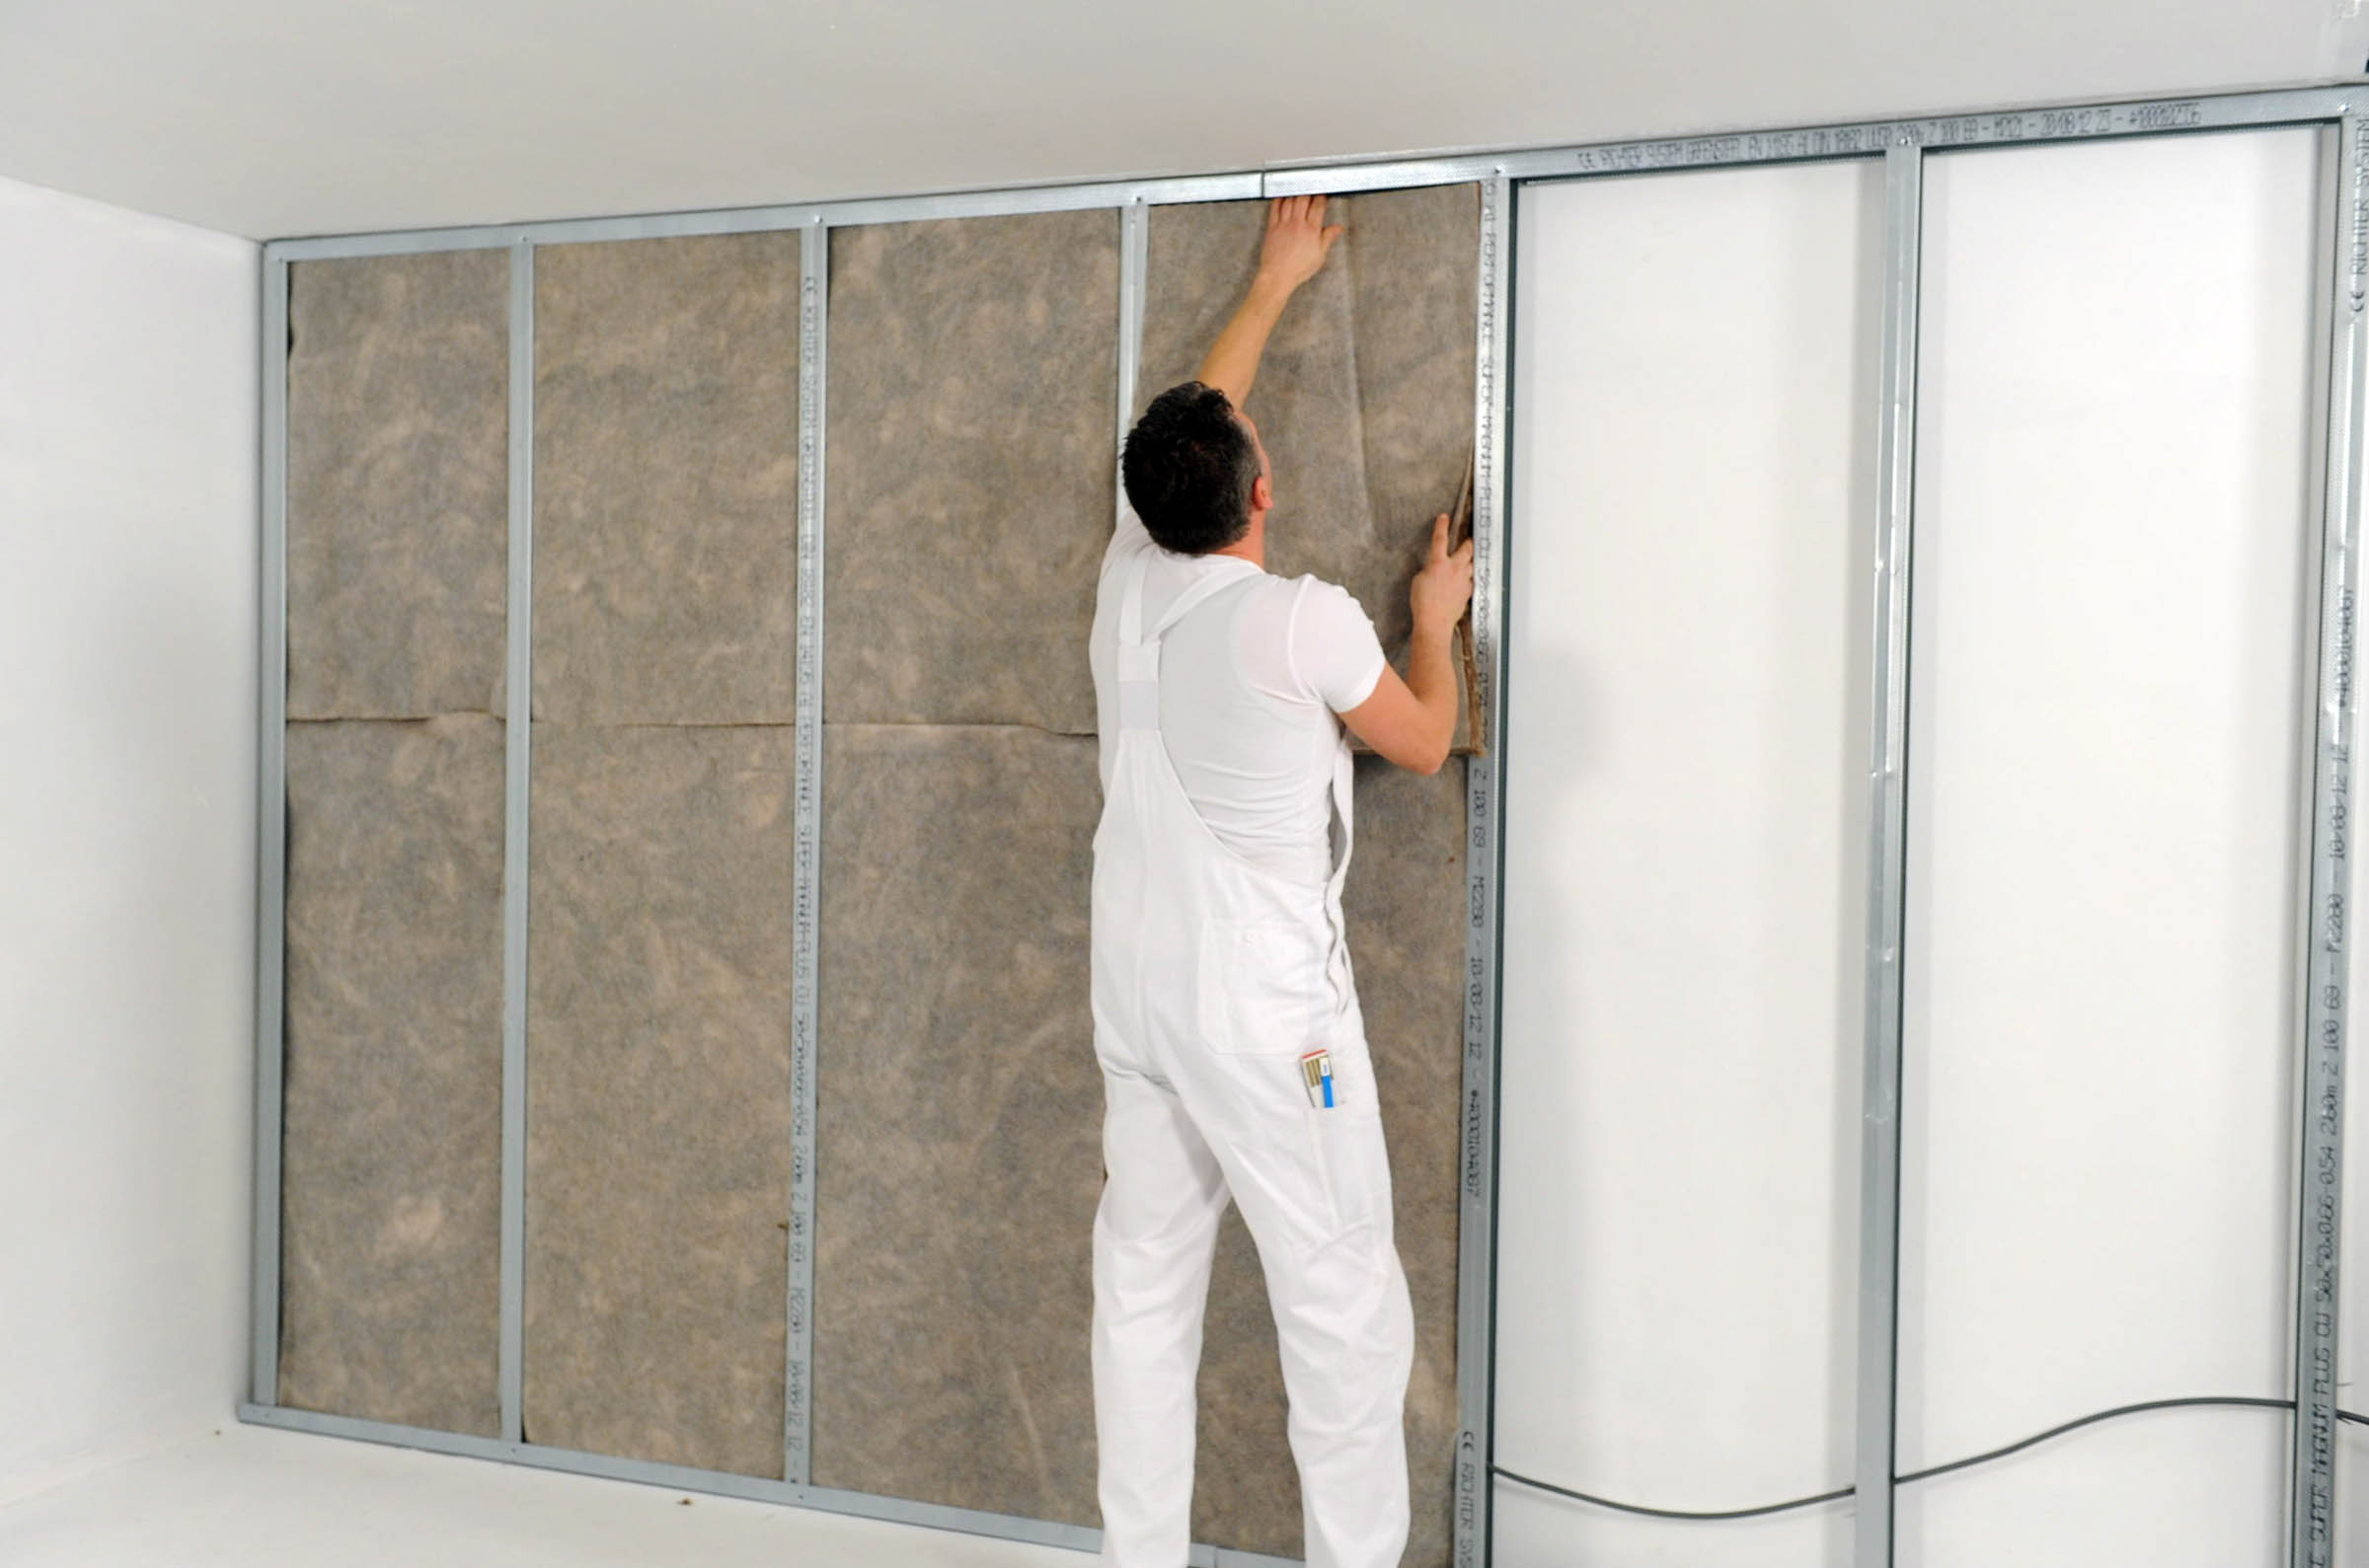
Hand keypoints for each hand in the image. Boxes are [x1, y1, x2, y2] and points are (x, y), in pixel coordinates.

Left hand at [1255, 196, 1343, 293]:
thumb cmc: (1298, 269)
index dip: (1322, 197)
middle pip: (1303, 199)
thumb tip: (1338, 228)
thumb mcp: (1319, 256)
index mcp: (1311, 230)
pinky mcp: (1272, 227)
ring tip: (1299, 192)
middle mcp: (1297, 224)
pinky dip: (1279, 200)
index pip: (1318, 206)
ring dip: (1295, 194)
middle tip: (1311, 192)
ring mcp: (1284, 224)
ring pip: (1289, 201)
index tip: (1323, 195)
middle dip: (1309, 192)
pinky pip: (1275, 208)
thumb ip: (1328, 238)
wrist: (1278, 276)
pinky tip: (1282, 197)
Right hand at [1410, 513, 1474, 633]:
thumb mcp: (1419, 580)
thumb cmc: (1423, 603)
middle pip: (1467, 549)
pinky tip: (1462, 581)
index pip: (1440, 539)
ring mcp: (1463, 580)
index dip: (1442, 526)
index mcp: (1438, 564)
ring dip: (1468, 561)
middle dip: (1467, 542)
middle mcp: (1454, 569)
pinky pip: (1470, 580)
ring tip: (1466, 561)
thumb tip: (1436, 568)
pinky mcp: (1467, 592)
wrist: (1434, 622)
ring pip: (1471, 564)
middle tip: (1467, 540)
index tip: (1444, 517)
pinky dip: (1467, 578)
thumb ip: (1429, 569)